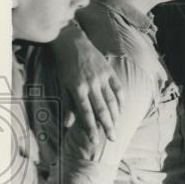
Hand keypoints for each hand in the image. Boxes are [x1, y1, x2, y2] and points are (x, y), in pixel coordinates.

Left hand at [53, 24, 123, 141]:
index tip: (95, 141)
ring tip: (117, 127)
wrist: (72, 42)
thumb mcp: (62, 84)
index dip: (91, 128)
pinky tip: (121, 109)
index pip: (86, 113)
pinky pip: (118, 88)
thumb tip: (68, 124)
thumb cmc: (65, 65)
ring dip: (116, 115)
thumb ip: (68, 104)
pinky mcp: (109, 72)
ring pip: (112, 100)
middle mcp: (91, 85)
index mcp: (77, 89)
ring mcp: (102, 78)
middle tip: (113, 138)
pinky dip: (121, 100)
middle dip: (108, 126)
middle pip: (102, 109)